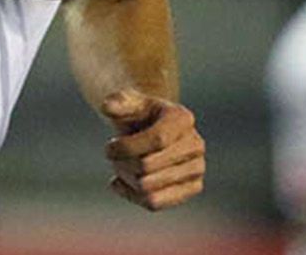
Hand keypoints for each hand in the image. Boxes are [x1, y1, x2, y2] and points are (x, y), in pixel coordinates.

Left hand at [101, 90, 206, 210]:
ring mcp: (197, 168)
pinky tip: (122, 183)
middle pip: (148, 166)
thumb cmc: (137, 115)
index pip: (157, 140)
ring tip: (121, 167)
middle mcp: (196, 144)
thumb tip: (108, 107)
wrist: (152, 129)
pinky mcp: (192, 188)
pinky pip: (154, 203)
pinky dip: (132, 195)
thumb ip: (117, 102)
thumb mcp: (126, 103)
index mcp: (183, 118)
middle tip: (113, 157)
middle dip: (121, 163)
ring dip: (125, 179)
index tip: (108, 147)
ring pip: (148, 188)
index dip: (126, 147)